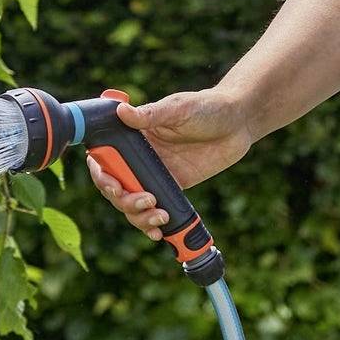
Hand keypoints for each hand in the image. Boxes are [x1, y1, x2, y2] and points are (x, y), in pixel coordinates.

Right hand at [83, 88, 254, 237]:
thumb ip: (150, 115)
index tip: (115, 186)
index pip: (103, 159)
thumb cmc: (207, 107)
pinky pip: (154, 210)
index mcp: (133, 136)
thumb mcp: (178, 108)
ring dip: (138, 217)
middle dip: (124, 201)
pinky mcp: (172, 188)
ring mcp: (154, 175)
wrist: (238, 123)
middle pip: (115, 187)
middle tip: (146, 201)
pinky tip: (158, 232)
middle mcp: (139, 158)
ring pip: (132, 204)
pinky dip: (152, 225)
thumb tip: (121, 112)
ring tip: (158, 216)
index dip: (102, 175)